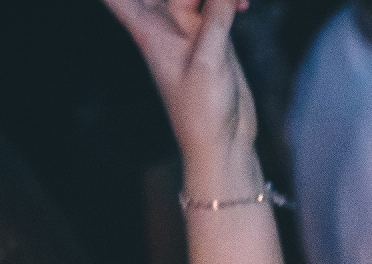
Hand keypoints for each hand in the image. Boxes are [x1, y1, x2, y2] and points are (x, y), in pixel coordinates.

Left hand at [99, 0, 256, 174]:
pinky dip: (228, 1)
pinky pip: (216, 5)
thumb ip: (215, 18)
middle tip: (198, 4)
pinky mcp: (213, 37)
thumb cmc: (202, 111)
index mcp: (147, 29)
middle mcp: (164, 24)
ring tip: (238, 4)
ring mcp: (189, 29)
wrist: (222, 142)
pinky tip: (243, 5)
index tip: (128, 1)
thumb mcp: (208, 62)